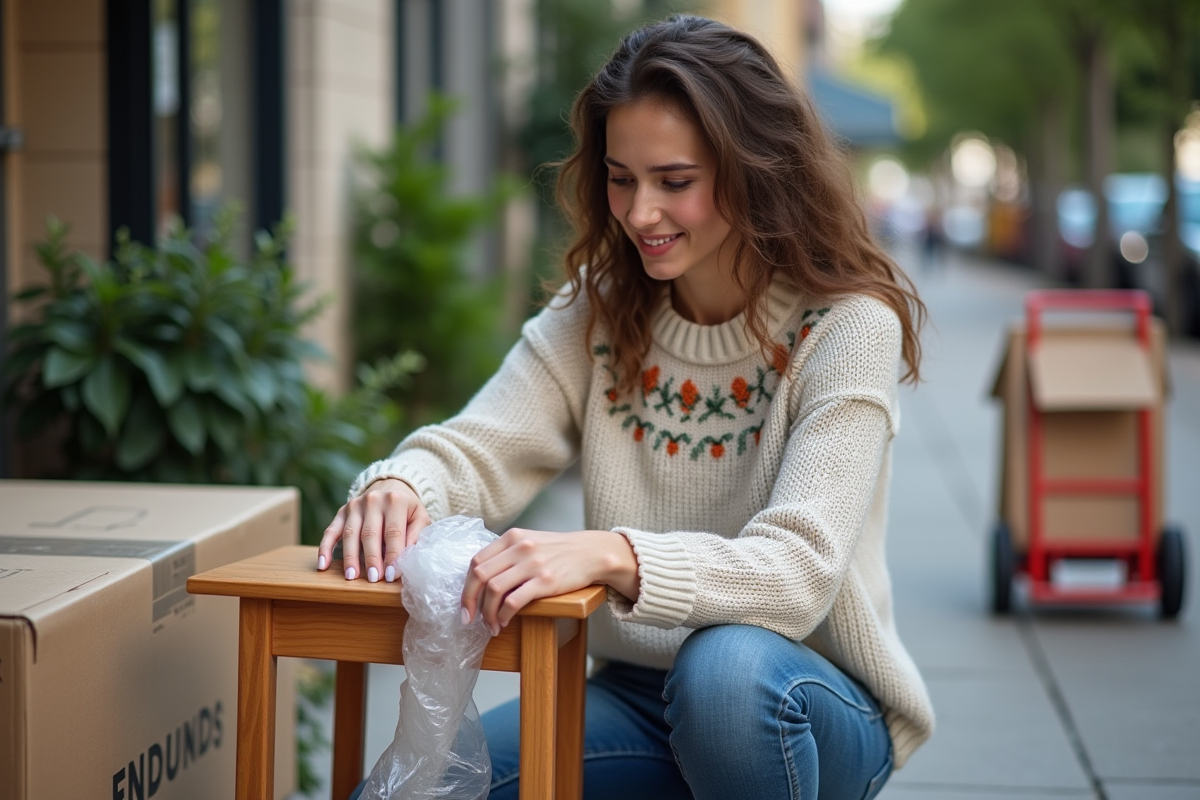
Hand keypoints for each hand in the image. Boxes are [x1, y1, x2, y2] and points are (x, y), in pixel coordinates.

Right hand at [317, 478, 429, 582]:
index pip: (393, 532)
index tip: (392, 575)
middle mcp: (373, 500)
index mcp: (395, 501)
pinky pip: (331, 531)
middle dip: (372, 558)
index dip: (392, 555)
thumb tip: (408, 558)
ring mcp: (354, 505)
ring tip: (352, 577)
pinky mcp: (341, 512)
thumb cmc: (407, 510)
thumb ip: (416, 535)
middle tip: (374, 579)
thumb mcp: (420, 517)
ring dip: (350, 557)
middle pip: (370, 534)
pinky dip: (325, 548)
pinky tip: (323, 565)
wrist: (390, 487)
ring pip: (350, 534)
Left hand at [460, 528, 638, 634]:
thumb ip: (507, 553)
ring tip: (491, 625)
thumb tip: (480, 578)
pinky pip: (514, 601)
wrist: (591, 552)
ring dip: (488, 613)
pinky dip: (505, 615)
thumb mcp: (530, 541)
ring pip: (494, 590)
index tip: (465, 605)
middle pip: (479, 576)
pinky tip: (506, 621)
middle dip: (470, 602)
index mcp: (512, 537)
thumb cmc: (558, 551)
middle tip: (469, 619)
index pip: (476, 561)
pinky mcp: (546, 581)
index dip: (466, 586)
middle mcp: (519, 548)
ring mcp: (532, 564)